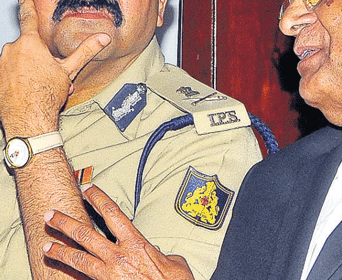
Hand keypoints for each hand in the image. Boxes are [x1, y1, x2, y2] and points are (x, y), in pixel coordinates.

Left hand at [0, 0, 109, 137]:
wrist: (28, 120)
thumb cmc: (46, 95)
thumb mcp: (69, 71)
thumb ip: (85, 51)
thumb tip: (103, 39)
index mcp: (30, 44)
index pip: (28, 17)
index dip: (26, 3)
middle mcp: (11, 50)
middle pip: (27, 47)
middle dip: (39, 58)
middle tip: (51, 74)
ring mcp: (0, 64)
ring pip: (17, 61)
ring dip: (29, 70)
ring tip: (42, 86)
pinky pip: (8, 73)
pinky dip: (17, 79)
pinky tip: (28, 92)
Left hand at [43, 184, 194, 279]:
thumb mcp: (176, 262)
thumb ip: (161, 253)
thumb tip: (158, 254)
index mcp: (136, 243)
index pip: (112, 213)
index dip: (98, 198)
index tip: (87, 189)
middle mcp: (118, 256)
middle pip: (86, 234)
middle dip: (66, 223)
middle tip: (52, 215)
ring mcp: (109, 274)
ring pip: (78, 258)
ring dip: (60, 250)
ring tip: (46, 245)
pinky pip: (83, 278)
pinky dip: (71, 275)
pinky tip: (61, 272)